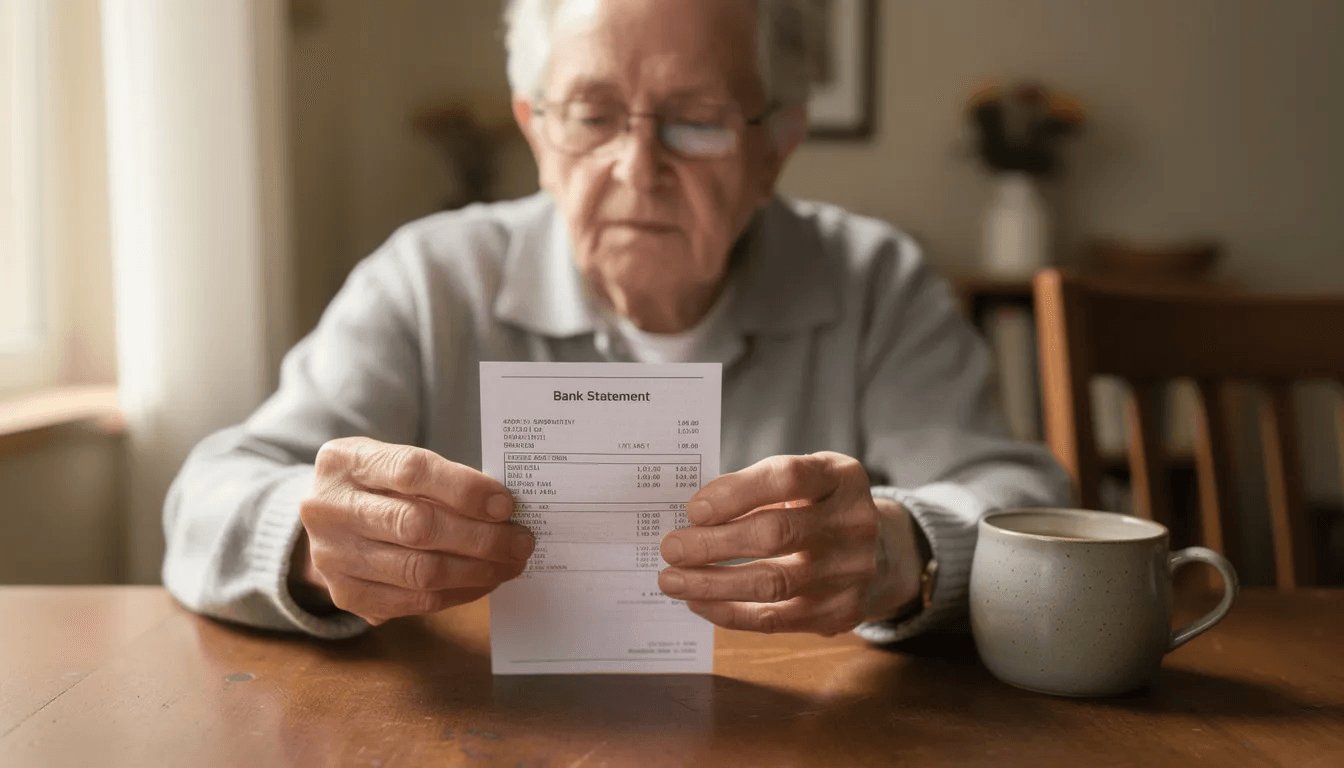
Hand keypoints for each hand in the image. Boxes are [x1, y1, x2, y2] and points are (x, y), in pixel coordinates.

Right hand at [291, 437, 533, 624]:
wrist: (325, 520)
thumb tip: (500, 508)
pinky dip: (457, 593)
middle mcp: (330, 508)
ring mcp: (333, 555)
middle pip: (417, 527)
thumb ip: (437, 478)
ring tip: (509, 563)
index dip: (465, 489)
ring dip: (476, 570)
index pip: (412, 471)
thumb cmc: (375, 485)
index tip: (505, 504)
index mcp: (345, 462)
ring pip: (418, 571)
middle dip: (480, 538)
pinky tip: (483, 581)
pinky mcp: (346, 593)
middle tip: (520, 541)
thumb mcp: (391, 462)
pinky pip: (413, 601)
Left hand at [657, 452, 922, 635]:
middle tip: (671, 548)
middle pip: (776, 534)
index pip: (787, 478)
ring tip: (672, 580)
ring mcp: (851, 572)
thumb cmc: (817, 508)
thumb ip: (755, 489)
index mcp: (840, 477)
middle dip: (713, 543)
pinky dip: (730, 612)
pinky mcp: (841, 612)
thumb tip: (691, 518)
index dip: (736, 493)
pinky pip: (775, 619)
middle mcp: (854, 523)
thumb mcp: (802, 481)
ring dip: (712, 584)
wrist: (881, 552)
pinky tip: (700, 602)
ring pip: (772, 583)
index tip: (694, 509)